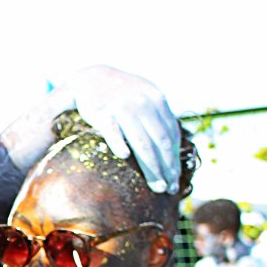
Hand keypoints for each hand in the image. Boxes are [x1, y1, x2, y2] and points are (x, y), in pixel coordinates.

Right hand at [63, 65, 180, 193]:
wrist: (90, 77)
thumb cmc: (120, 94)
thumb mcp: (145, 97)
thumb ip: (159, 117)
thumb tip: (176, 147)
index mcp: (157, 100)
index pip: (171, 135)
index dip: (175, 159)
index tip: (176, 179)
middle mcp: (143, 103)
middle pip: (160, 142)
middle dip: (166, 168)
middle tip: (169, 189)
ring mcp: (122, 107)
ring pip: (141, 142)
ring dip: (151, 167)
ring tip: (157, 186)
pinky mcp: (102, 113)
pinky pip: (113, 132)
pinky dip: (120, 144)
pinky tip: (125, 157)